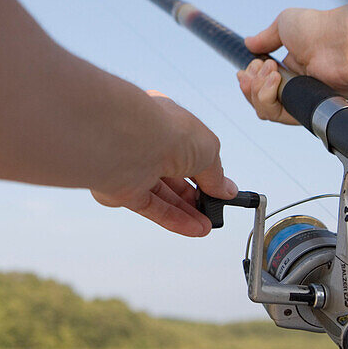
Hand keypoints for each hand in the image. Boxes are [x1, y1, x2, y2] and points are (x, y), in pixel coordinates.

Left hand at [90, 91, 236, 236]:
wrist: (129, 143)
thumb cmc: (166, 131)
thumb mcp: (209, 150)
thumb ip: (216, 174)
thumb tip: (225, 190)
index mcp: (164, 121)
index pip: (185, 147)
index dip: (203, 168)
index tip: (218, 185)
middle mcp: (145, 142)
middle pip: (173, 174)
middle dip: (195, 193)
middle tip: (213, 207)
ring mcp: (132, 166)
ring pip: (162, 193)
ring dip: (187, 210)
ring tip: (208, 222)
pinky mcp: (122, 190)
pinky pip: (151, 207)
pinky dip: (173, 218)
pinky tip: (194, 227)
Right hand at [237, 5, 347, 124]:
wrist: (341, 38)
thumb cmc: (319, 27)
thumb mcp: (283, 26)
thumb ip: (264, 38)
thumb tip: (247, 43)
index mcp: (291, 69)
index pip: (261, 86)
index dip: (249, 82)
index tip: (244, 71)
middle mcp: (297, 86)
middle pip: (260, 101)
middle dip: (250, 86)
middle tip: (256, 68)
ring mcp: (303, 98)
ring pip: (267, 111)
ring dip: (258, 91)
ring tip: (270, 70)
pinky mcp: (309, 109)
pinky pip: (281, 115)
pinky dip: (269, 98)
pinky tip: (275, 78)